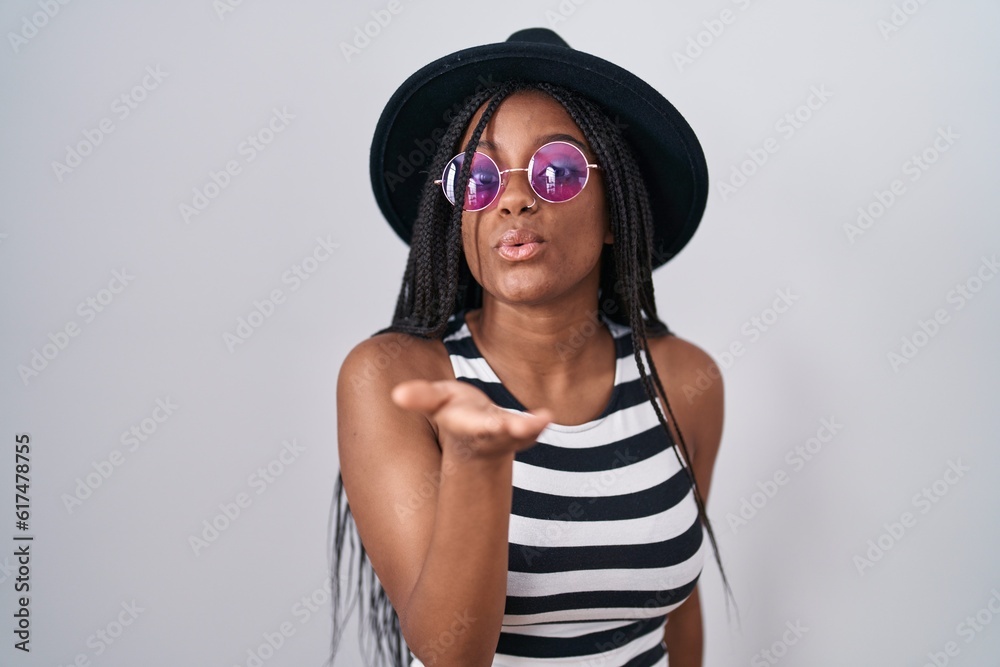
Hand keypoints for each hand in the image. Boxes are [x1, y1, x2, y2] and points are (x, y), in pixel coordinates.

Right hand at [391, 379, 551, 460]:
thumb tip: (397, 394)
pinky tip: (546, 416)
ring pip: (519, 434)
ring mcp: (508, 434)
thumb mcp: (435, 400)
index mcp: (467, 425)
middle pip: (500, 432)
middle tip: (524, 426)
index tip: (494, 424)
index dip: (482, 424)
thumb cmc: (454, 411)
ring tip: (542, 420)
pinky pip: (532, 428)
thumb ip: (420, 396)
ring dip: (529, 429)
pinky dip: (538, 424)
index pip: (474, 425)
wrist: (474, 433)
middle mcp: (489, 432)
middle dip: (511, 429)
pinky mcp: (523, 430)